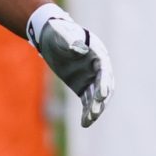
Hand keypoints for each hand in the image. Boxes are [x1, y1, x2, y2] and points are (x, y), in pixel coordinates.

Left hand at [27, 4, 112, 126]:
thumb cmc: (58, 32)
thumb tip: (79, 48)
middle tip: (94, 112)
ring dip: (94, 109)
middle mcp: (98, 67)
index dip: (103, 82)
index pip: (104, 69)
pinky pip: (87, 101)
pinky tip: (85, 123)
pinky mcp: (83, 86)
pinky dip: (87, 112)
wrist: (52, 36)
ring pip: (96, 96)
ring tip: (88, 121)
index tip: (101, 95)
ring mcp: (91, 77)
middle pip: (104, 86)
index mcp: (97, 52)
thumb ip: (71, 40)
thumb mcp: (62, 34)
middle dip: (100, 100)